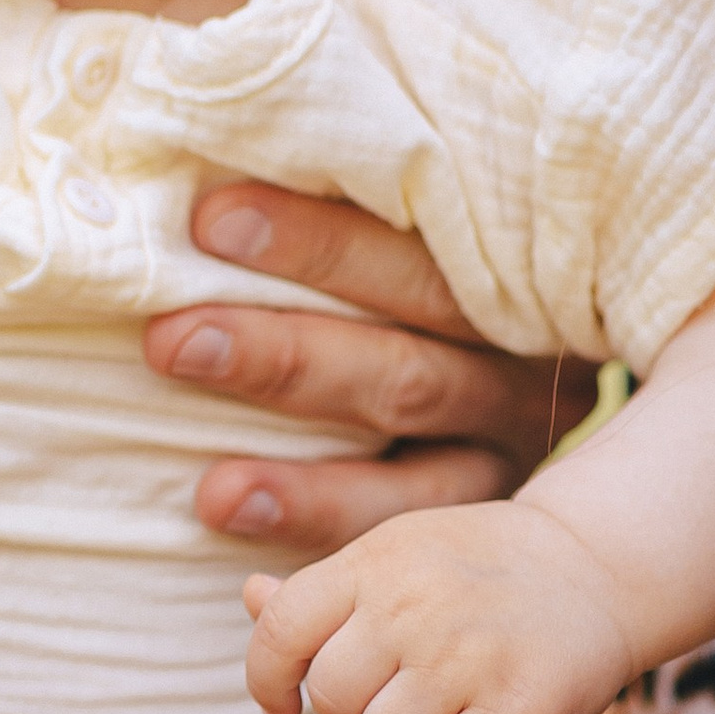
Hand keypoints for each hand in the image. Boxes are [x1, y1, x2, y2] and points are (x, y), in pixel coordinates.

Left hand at [149, 183, 599, 559]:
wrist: (541, 446)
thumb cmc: (409, 288)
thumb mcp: (410, 236)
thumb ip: (345, 202)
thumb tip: (206, 168)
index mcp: (504, 278)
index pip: (411, 255)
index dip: (317, 240)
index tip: (210, 220)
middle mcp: (515, 374)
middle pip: (405, 369)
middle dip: (284, 355)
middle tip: (173, 342)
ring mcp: (503, 457)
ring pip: (409, 478)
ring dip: (304, 482)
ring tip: (214, 492)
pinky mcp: (478, 521)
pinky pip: (401, 545)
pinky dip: (325, 539)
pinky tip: (246, 529)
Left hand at [243, 497, 637, 713]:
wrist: (597, 562)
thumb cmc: (482, 571)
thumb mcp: (399, 556)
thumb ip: (324, 592)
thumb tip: (250, 599)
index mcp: (373, 560)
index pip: (279, 631)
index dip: (268, 682)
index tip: (284, 709)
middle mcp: (413, 603)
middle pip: (334, 703)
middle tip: (402, 704)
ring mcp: (468, 653)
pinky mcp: (521, 704)